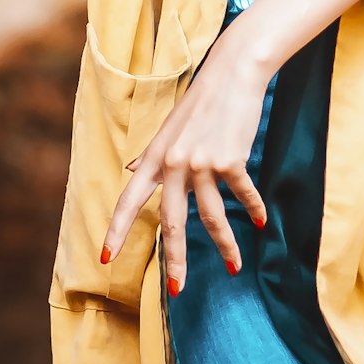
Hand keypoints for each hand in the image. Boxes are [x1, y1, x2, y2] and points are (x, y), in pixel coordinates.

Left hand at [99, 23, 269, 294]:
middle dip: (174, 260)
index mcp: (155, 158)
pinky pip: (241, 196)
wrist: (234, 72)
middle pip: (172, 222)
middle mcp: (174, 163)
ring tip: (234, 266)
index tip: (104, 259)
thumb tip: (131, 171)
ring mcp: (202, 162)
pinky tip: (259, 222)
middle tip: (176, 290)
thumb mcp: (169, 128)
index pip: (129, 201)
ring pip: (211, 218)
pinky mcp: (229, 159)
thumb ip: (151, 155)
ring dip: (225, 246)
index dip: (116, 232)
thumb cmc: (202, 100)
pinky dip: (252, 210)